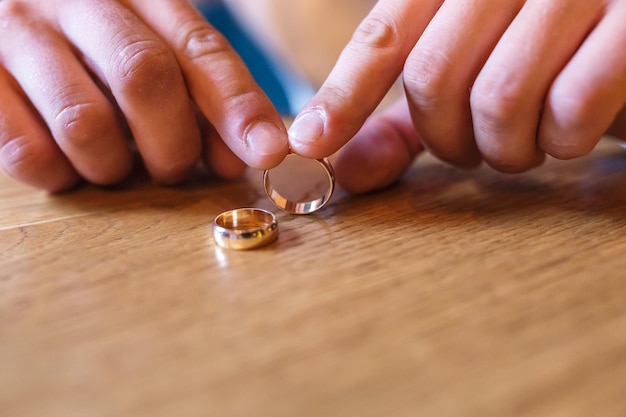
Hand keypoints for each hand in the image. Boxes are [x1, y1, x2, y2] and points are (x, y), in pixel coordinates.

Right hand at [0, 0, 287, 190]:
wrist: (8, 10)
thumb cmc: (96, 43)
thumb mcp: (154, 46)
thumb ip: (201, 91)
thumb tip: (246, 152)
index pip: (199, 49)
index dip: (237, 105)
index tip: (267, 151)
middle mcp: (77, 3)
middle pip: (145, 78)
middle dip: (173, 144)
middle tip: (173, 167)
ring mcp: (19, 36)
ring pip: (85, 123)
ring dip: (114, 166)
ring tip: (115, 163)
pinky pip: (26, 152)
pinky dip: (61, 175)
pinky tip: (69, 163)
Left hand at [288, 0, 625, 192]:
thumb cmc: (552, 59)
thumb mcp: (469, 81)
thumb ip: (406, 121)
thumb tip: (343, 170)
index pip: (385, 34)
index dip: (343, 95)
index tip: (311, 142)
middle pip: (433, 74)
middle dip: (445, 137)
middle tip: (470, 149)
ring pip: (499, 97)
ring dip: (504, 147)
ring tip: (523, 141)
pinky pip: (571, 105)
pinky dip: (562, 140)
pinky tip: (570, 131)